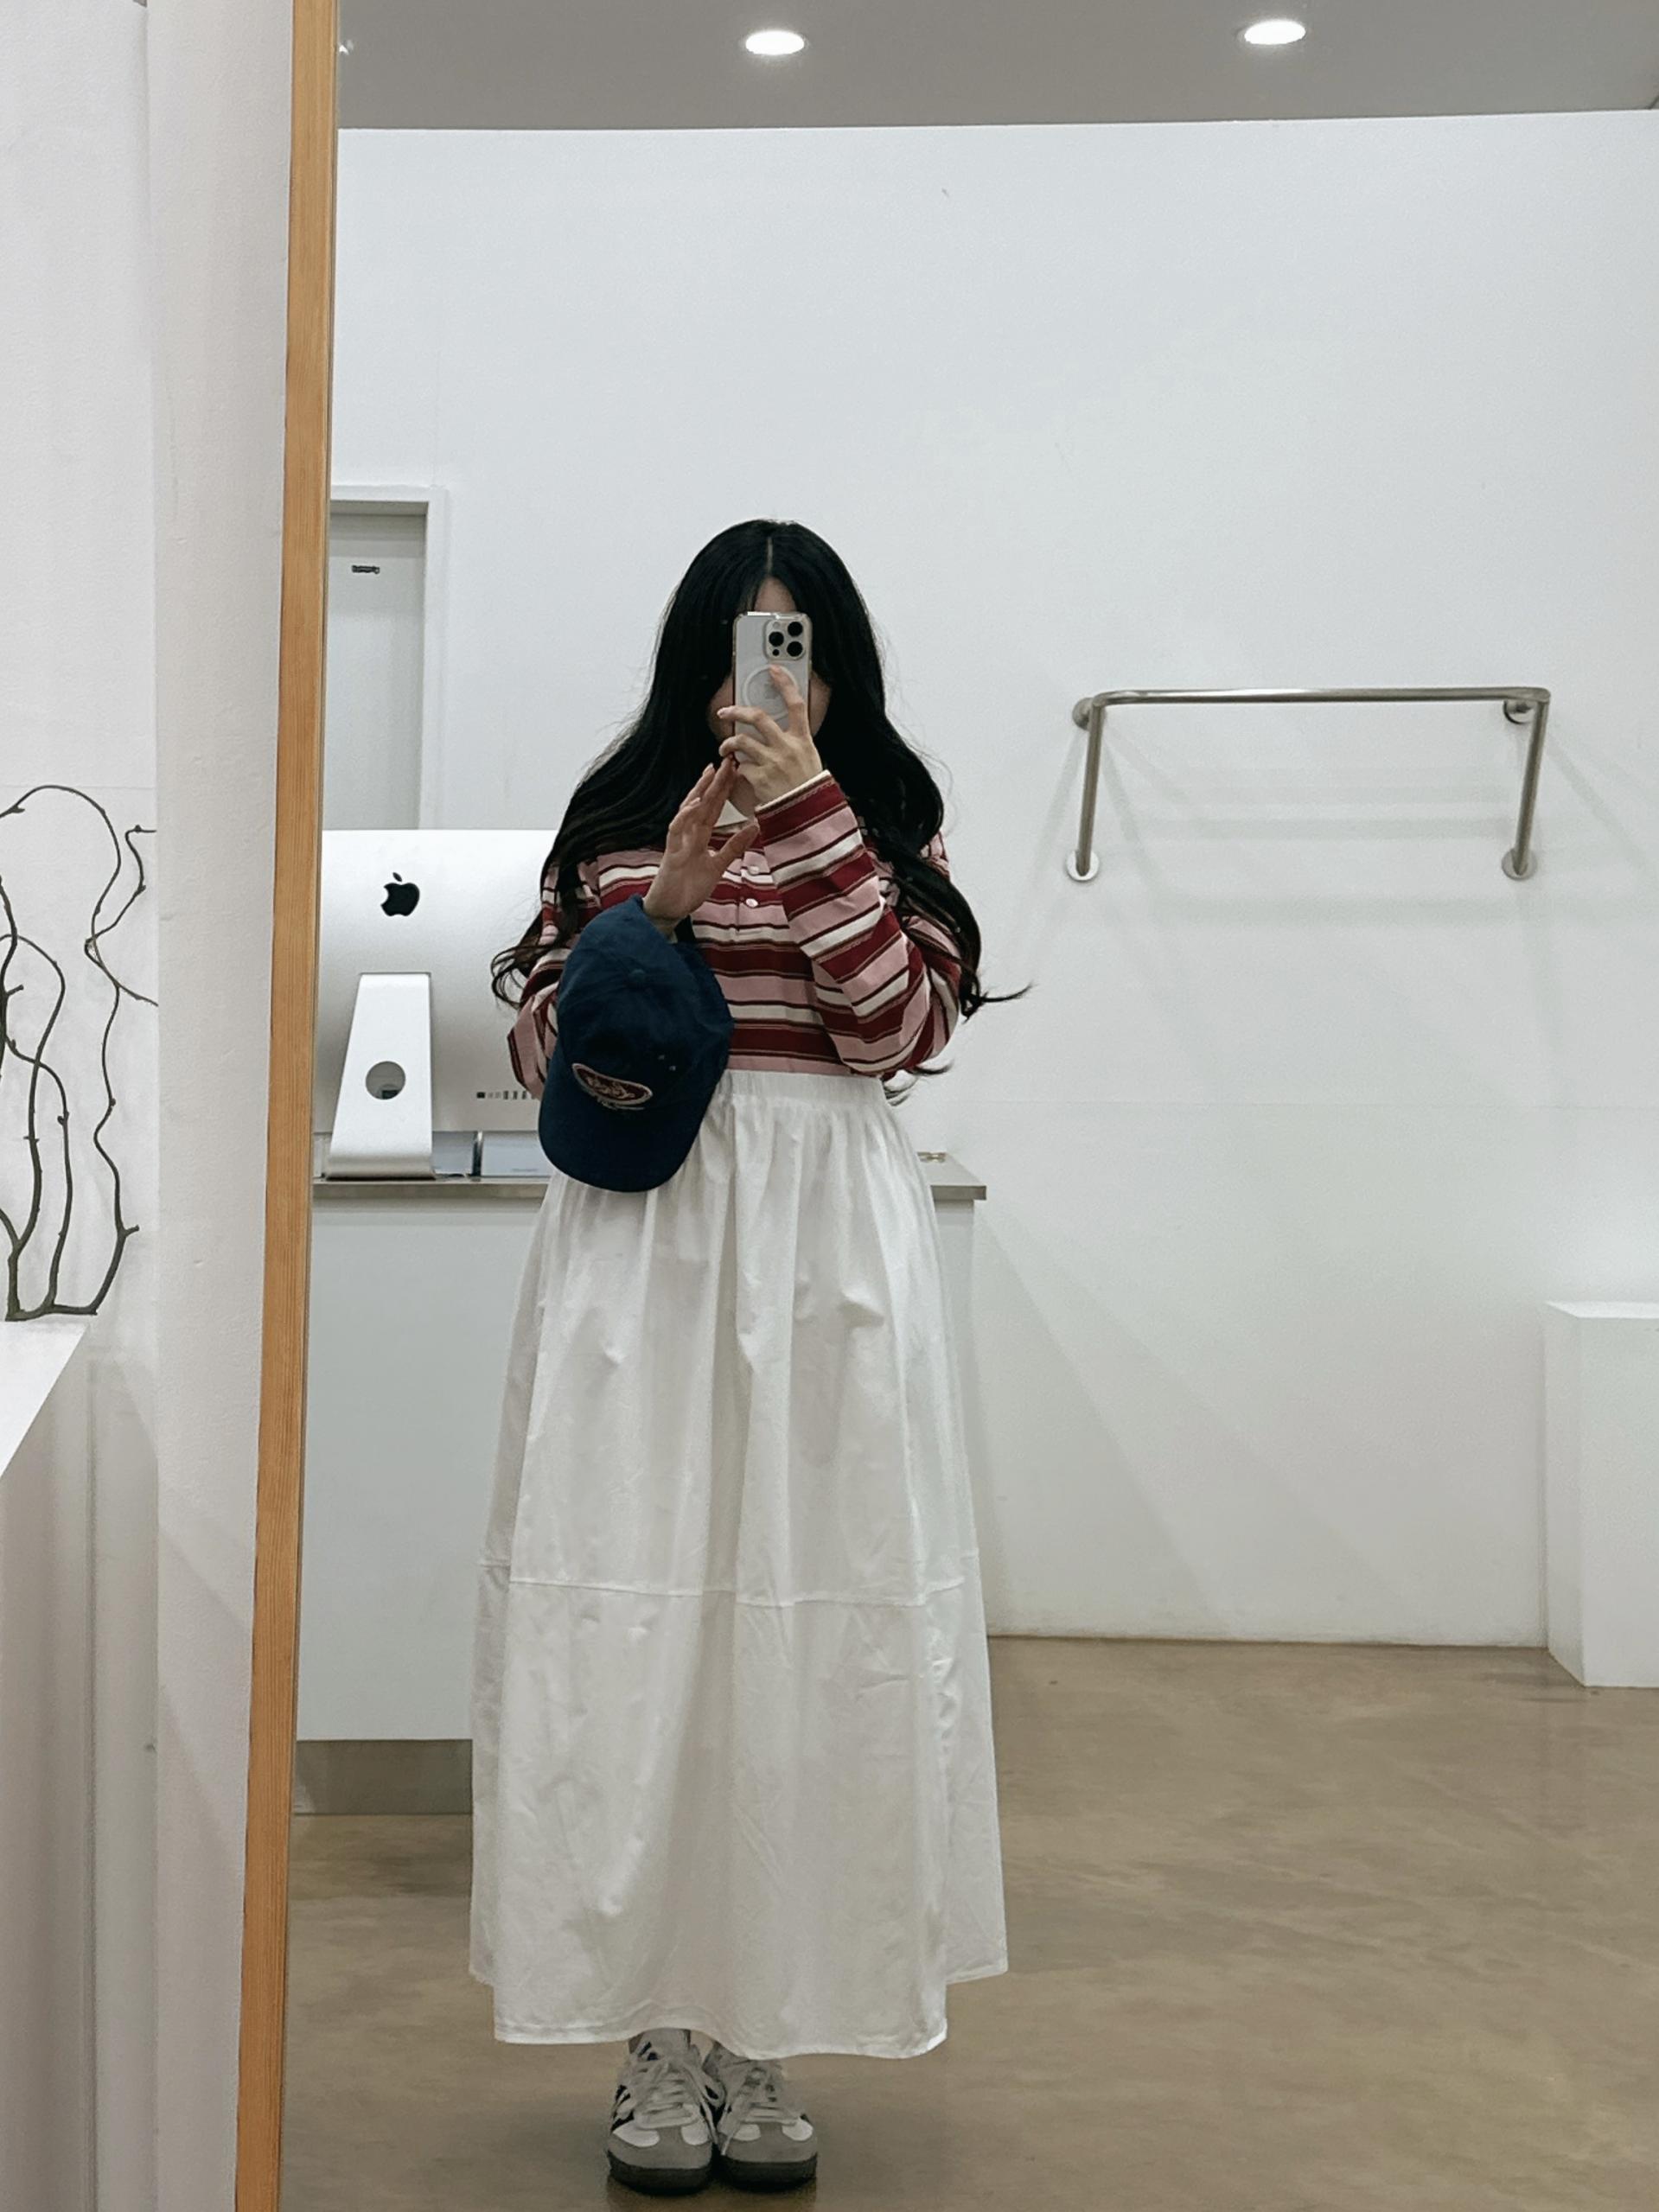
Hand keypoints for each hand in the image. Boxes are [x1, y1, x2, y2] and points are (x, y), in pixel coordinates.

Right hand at [640, 759, 760, 925]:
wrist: (670, 910)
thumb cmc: (689, 887)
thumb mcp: (718, 865)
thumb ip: (733, 847)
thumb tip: (754, 827)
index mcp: (700, 835)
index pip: (714, 806)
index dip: (724, 788)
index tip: (737, 769)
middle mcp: (688, 833)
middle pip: (702, 802)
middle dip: (714, 782)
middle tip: (727, 760)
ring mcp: (679, 841)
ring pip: (688, 809)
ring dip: (699, 790)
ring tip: (710, 772)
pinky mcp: (671, 853)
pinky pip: (676, 830)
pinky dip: (685, 815)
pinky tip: (696, 803)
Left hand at [716, 663, 822, 808]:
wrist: (808, 817)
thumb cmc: (809, 790)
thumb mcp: (811, 760)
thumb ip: (794, 742)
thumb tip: (780, 729)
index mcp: (803, 740)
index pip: (796, 704)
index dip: (785, 684)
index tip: (774, 670)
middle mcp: (788, 747)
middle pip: (758, 717)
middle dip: (737, 710)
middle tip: (725, 711)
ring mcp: (773, 762)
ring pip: (742, 740)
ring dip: (729, 742)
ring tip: (725, 748)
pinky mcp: (760, 778)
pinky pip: (741, 766)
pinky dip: (737, 768)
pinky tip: (738, 772)